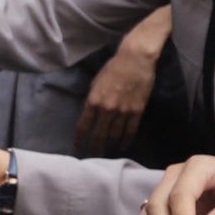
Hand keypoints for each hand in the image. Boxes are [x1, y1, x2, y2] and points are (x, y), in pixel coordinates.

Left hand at [76, 37, 158, 156]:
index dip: (80, 139)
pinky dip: (126, 140)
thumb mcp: (96, 82)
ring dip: (110, 145)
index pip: (83, 126)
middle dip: (95, 147)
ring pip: (114, 135)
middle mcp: (107, 109)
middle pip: (99, 135)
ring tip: (107, 152)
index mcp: (93, 101)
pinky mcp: (137, 111)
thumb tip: (90, 114)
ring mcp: (123, 112)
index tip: (77, 147)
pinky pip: (130, 130)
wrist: (136, 59)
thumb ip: (92, 99)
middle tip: (93, 155)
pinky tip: (123, 146)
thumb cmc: (113, 68)